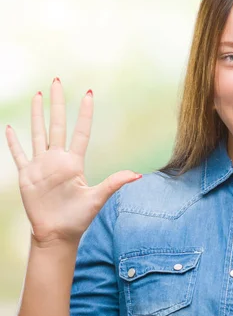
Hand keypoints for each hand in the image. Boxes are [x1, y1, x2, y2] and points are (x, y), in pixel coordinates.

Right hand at [5, 78, 141, 246]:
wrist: (57, 234)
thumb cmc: (78, 218)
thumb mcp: (97, 198)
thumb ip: (114, 183)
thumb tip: (137, 175)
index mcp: (74, 162)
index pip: (80, 131)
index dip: (84, 113)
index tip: (88, 94)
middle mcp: (58, 159)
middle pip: (56, 124)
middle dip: (57, 103)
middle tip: (57, 81)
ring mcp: (41, 166)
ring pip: (38, 133)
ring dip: (37, 114)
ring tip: (39, 95)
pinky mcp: (27, 175)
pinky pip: (19, 154)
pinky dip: (14, 141)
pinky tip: (10, 127)